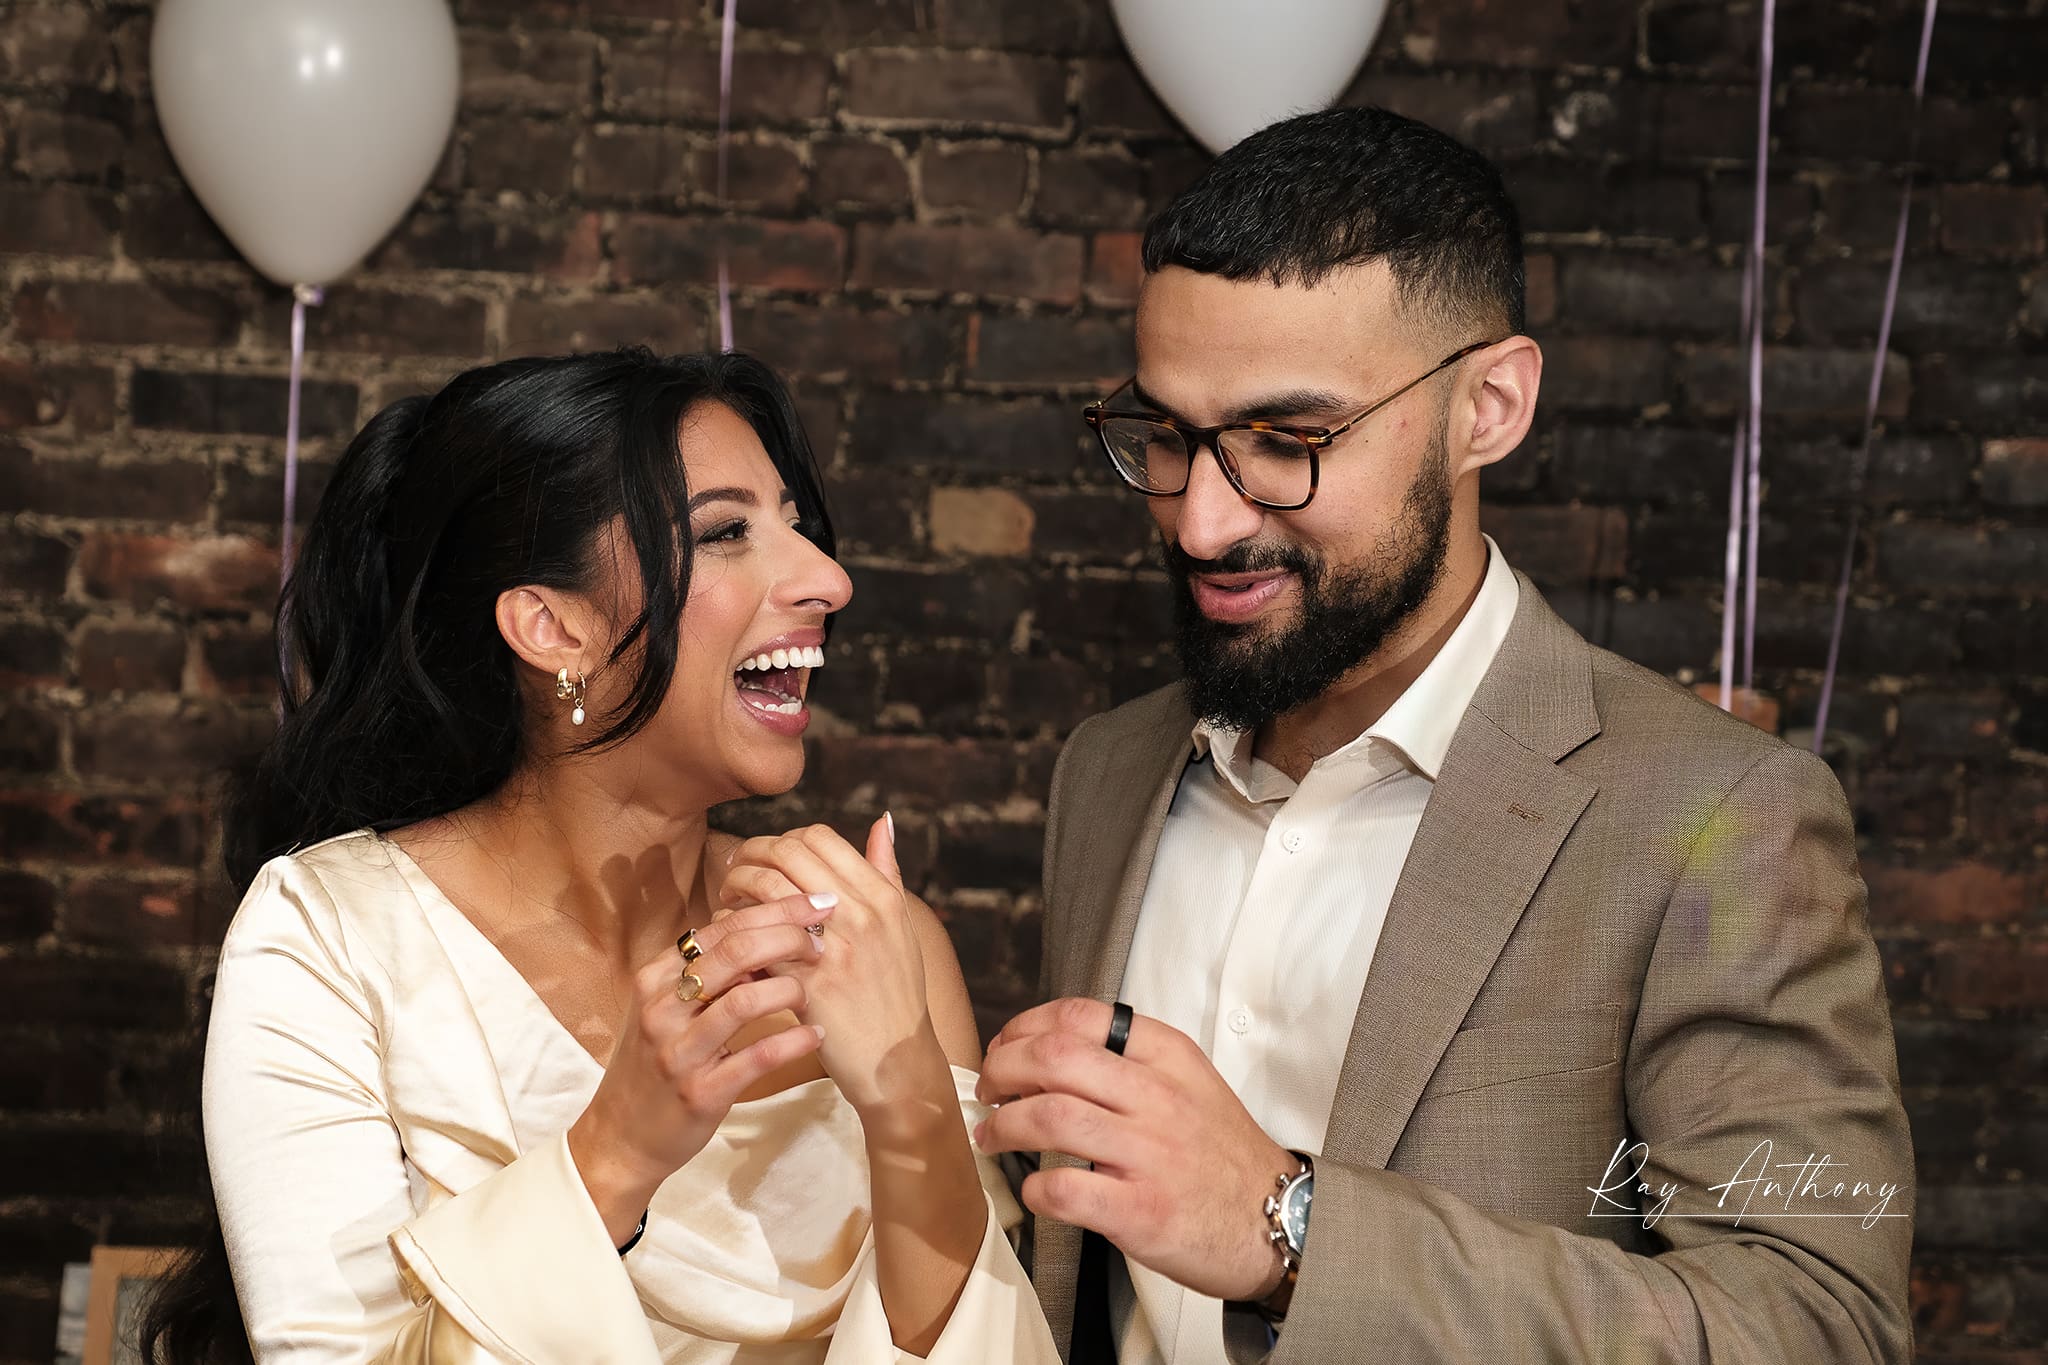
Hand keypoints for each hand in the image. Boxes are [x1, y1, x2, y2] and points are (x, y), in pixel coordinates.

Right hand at [567, 892, 831, 1239]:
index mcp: (656, 978)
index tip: (816, 904)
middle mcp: (662, 1008)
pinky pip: (756, 1057)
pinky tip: (816, 1034)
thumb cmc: (655, 1063)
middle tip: (822, 941)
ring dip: (791, 987)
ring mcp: (679, 1051)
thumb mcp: (667, 1008)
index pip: (722, 927)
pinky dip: (794, 1041)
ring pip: (745, 1000)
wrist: (619, 1137)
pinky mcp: (699, 1092)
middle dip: (788, 937)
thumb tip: (767, 931)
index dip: (774, 910)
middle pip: (735, 952)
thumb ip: (707, 972)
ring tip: (817, 989)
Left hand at [720, 818, 940, 1118]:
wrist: (896, 1063)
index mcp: (882, 896)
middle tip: (737, 870)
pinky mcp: (806, 981)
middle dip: (752, 854)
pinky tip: (730, 938)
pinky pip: (757, 938)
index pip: (819, 837)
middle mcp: (860, 914)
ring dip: (738, 885)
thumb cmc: (897, 995)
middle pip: (788, 852)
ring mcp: (833, 947)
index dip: (784, 840)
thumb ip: (888, 872)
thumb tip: (881, 821)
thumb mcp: (902, 928)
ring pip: (768, 887)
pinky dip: (736, 929)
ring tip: (729, 899)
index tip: (768, 857)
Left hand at [972, 998, 1295, 1302]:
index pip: (1077, 1016)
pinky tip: (1032, 1188)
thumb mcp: (1189, 1081)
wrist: (1279, 1220)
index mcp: (1168, 1056)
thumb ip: (1130, 1060)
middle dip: (1002, 1069)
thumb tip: (1048, 1050)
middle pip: (1053, 1058)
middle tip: (988, 1089)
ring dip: (1004, 1125)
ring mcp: (1150, 1154)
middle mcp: (1158, 1097)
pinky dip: (1033, 1187)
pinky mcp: (1141, 1211)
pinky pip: (1063, 1189)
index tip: (1006, 1047)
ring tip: (991, 1135)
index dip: (1024, 1027)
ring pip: (1049, 1117)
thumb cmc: (1221, 1154)